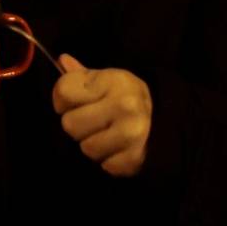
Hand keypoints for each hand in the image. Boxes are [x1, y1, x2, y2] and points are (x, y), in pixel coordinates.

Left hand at [52, 54, 151, 177]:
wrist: (164, 119)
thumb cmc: (124, 96)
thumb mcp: (104, 79)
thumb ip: (80, 74)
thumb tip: (62, 60)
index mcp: (113, 80)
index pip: (63, 92)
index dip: (61, 100)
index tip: (72, 103)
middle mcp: (124, 104)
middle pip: (70, 124)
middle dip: (76, 124)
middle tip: (89, 121)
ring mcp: (133, 132)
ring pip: (86, 147)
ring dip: (91, 144)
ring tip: (103, 135)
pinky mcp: (137, 157)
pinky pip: (106, 165)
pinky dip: (108, 160)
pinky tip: (116, 149)